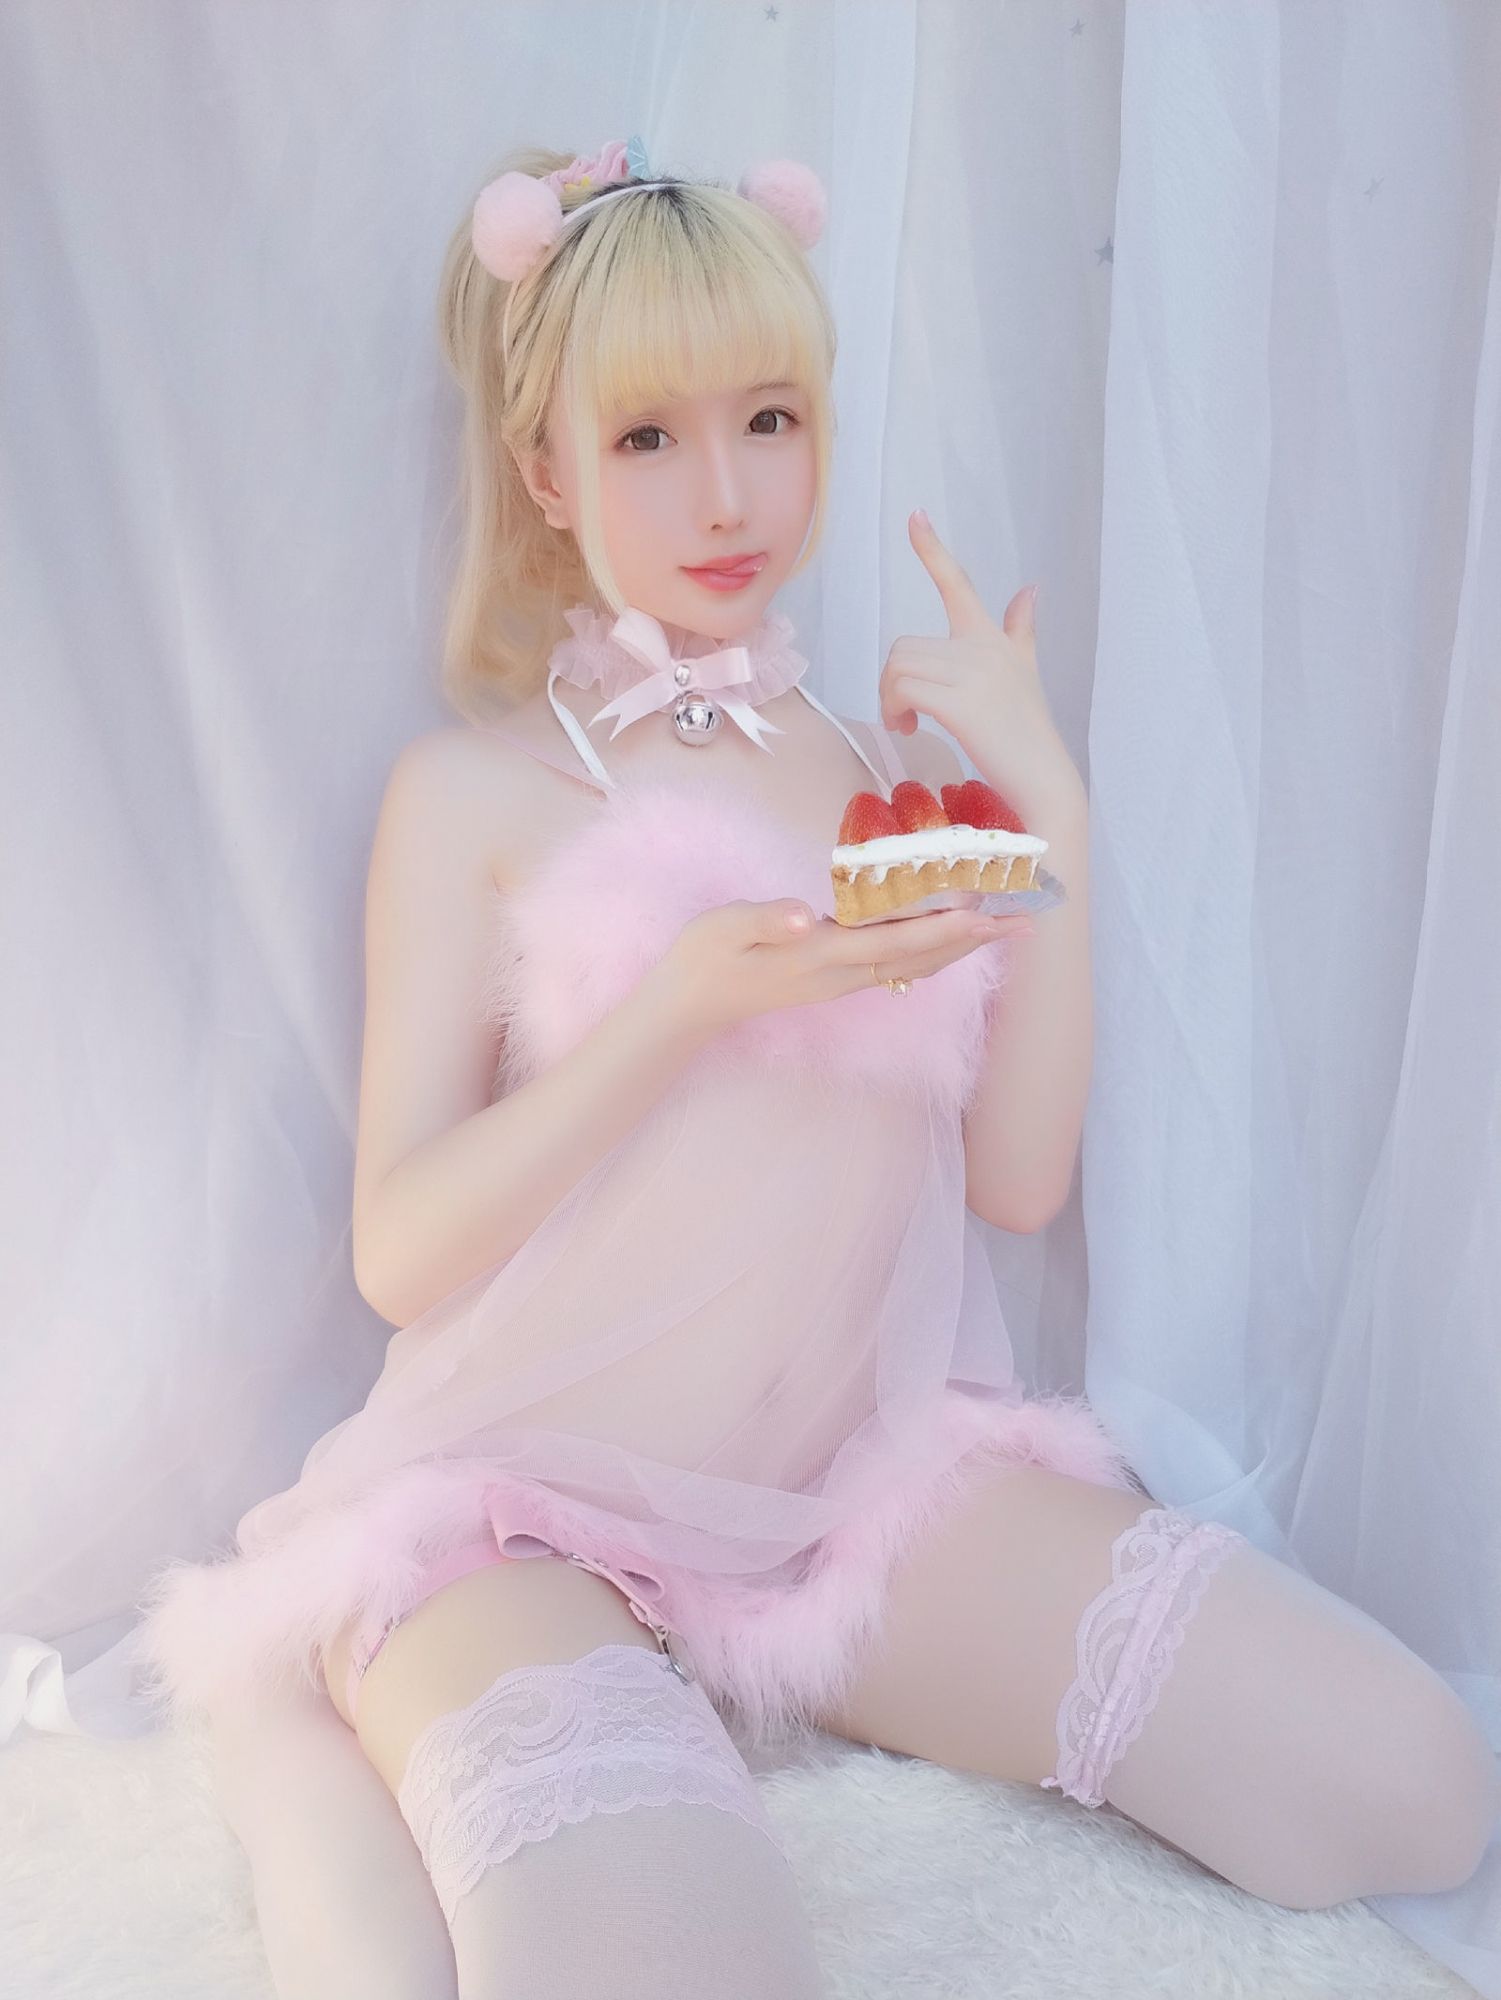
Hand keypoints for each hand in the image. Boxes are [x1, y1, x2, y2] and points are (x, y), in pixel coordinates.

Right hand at [652, 897, 1035, 1036]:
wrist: (688, 1006)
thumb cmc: (704, 959)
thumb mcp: (724, 928)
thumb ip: (765, 919)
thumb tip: (803, 913)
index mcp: (820, 956)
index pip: (896, 942)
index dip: (944, 928)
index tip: (987, 914)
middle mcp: (841, 975)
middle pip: (920, 959)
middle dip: (973, 942)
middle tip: (1024, 923)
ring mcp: (839, 982)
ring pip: (913, 967)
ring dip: (959, 949)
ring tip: (999, 932)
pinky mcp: (833, 979)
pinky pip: (896, 967)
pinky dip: (930, 951)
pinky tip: (946, 941)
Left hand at [879, 512, 1083, 819]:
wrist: (1044, 779)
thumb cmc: (1027, 733)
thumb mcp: (1025, 673)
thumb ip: (1022, 630)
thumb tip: (1031, 589)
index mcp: (992, 637)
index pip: (958, 583)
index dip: (932, 548)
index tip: (914, 514)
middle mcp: (983, 647)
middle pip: (903, 645)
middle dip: (892, 681)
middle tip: (905, 713)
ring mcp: (974, 673)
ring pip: (898, 667)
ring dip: (889, 698)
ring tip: (908, 723)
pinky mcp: (962, 702)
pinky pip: (903, 688)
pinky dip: (895, 708)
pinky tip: (910, 728)